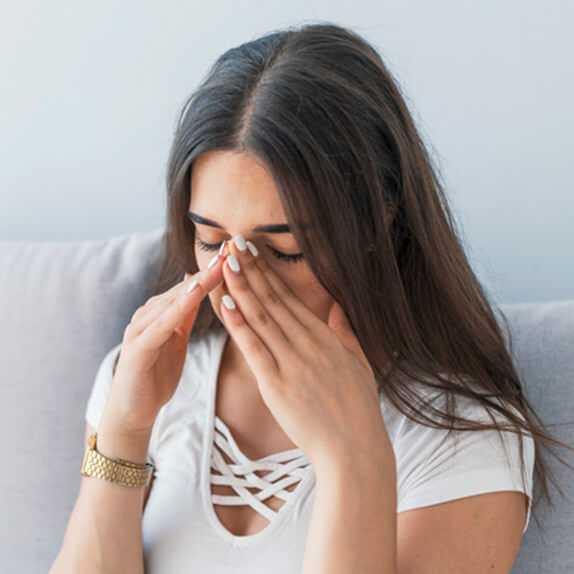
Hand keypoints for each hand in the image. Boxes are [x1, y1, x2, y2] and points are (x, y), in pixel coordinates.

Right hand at [104, 245, 227, 434]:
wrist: (133, 410)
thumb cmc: (156, 373)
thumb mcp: (176, 339)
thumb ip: (185, 313)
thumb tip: (197, 285)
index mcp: (162, 311)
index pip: (194, 285)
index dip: (217, 268)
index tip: (239, 250)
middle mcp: (149, 313)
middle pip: (186, 286)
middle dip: (212, 267)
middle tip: (234, 246)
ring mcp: (141, 328)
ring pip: (175, 300)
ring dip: (199, 281)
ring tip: (220, 263)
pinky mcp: (138, 346)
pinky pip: (162, 323)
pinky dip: (179, 306)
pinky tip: (195, 292)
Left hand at [219, 236, 391, 471]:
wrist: (355, 450)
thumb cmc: (358, 409)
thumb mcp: (359, 363)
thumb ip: (346, 332)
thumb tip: (339, 306)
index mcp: (325, 338)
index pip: (290, 298)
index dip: (269, 272)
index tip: (254, 251)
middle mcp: (308, 344)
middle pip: (273, 300)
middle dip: (252, 270)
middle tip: (234, 243)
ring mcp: (292, 363)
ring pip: (261, 318)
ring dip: (241, 288)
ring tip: (225, 262)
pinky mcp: (277, 386)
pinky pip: (254, 349)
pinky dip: (238, 325)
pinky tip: (225, 303)